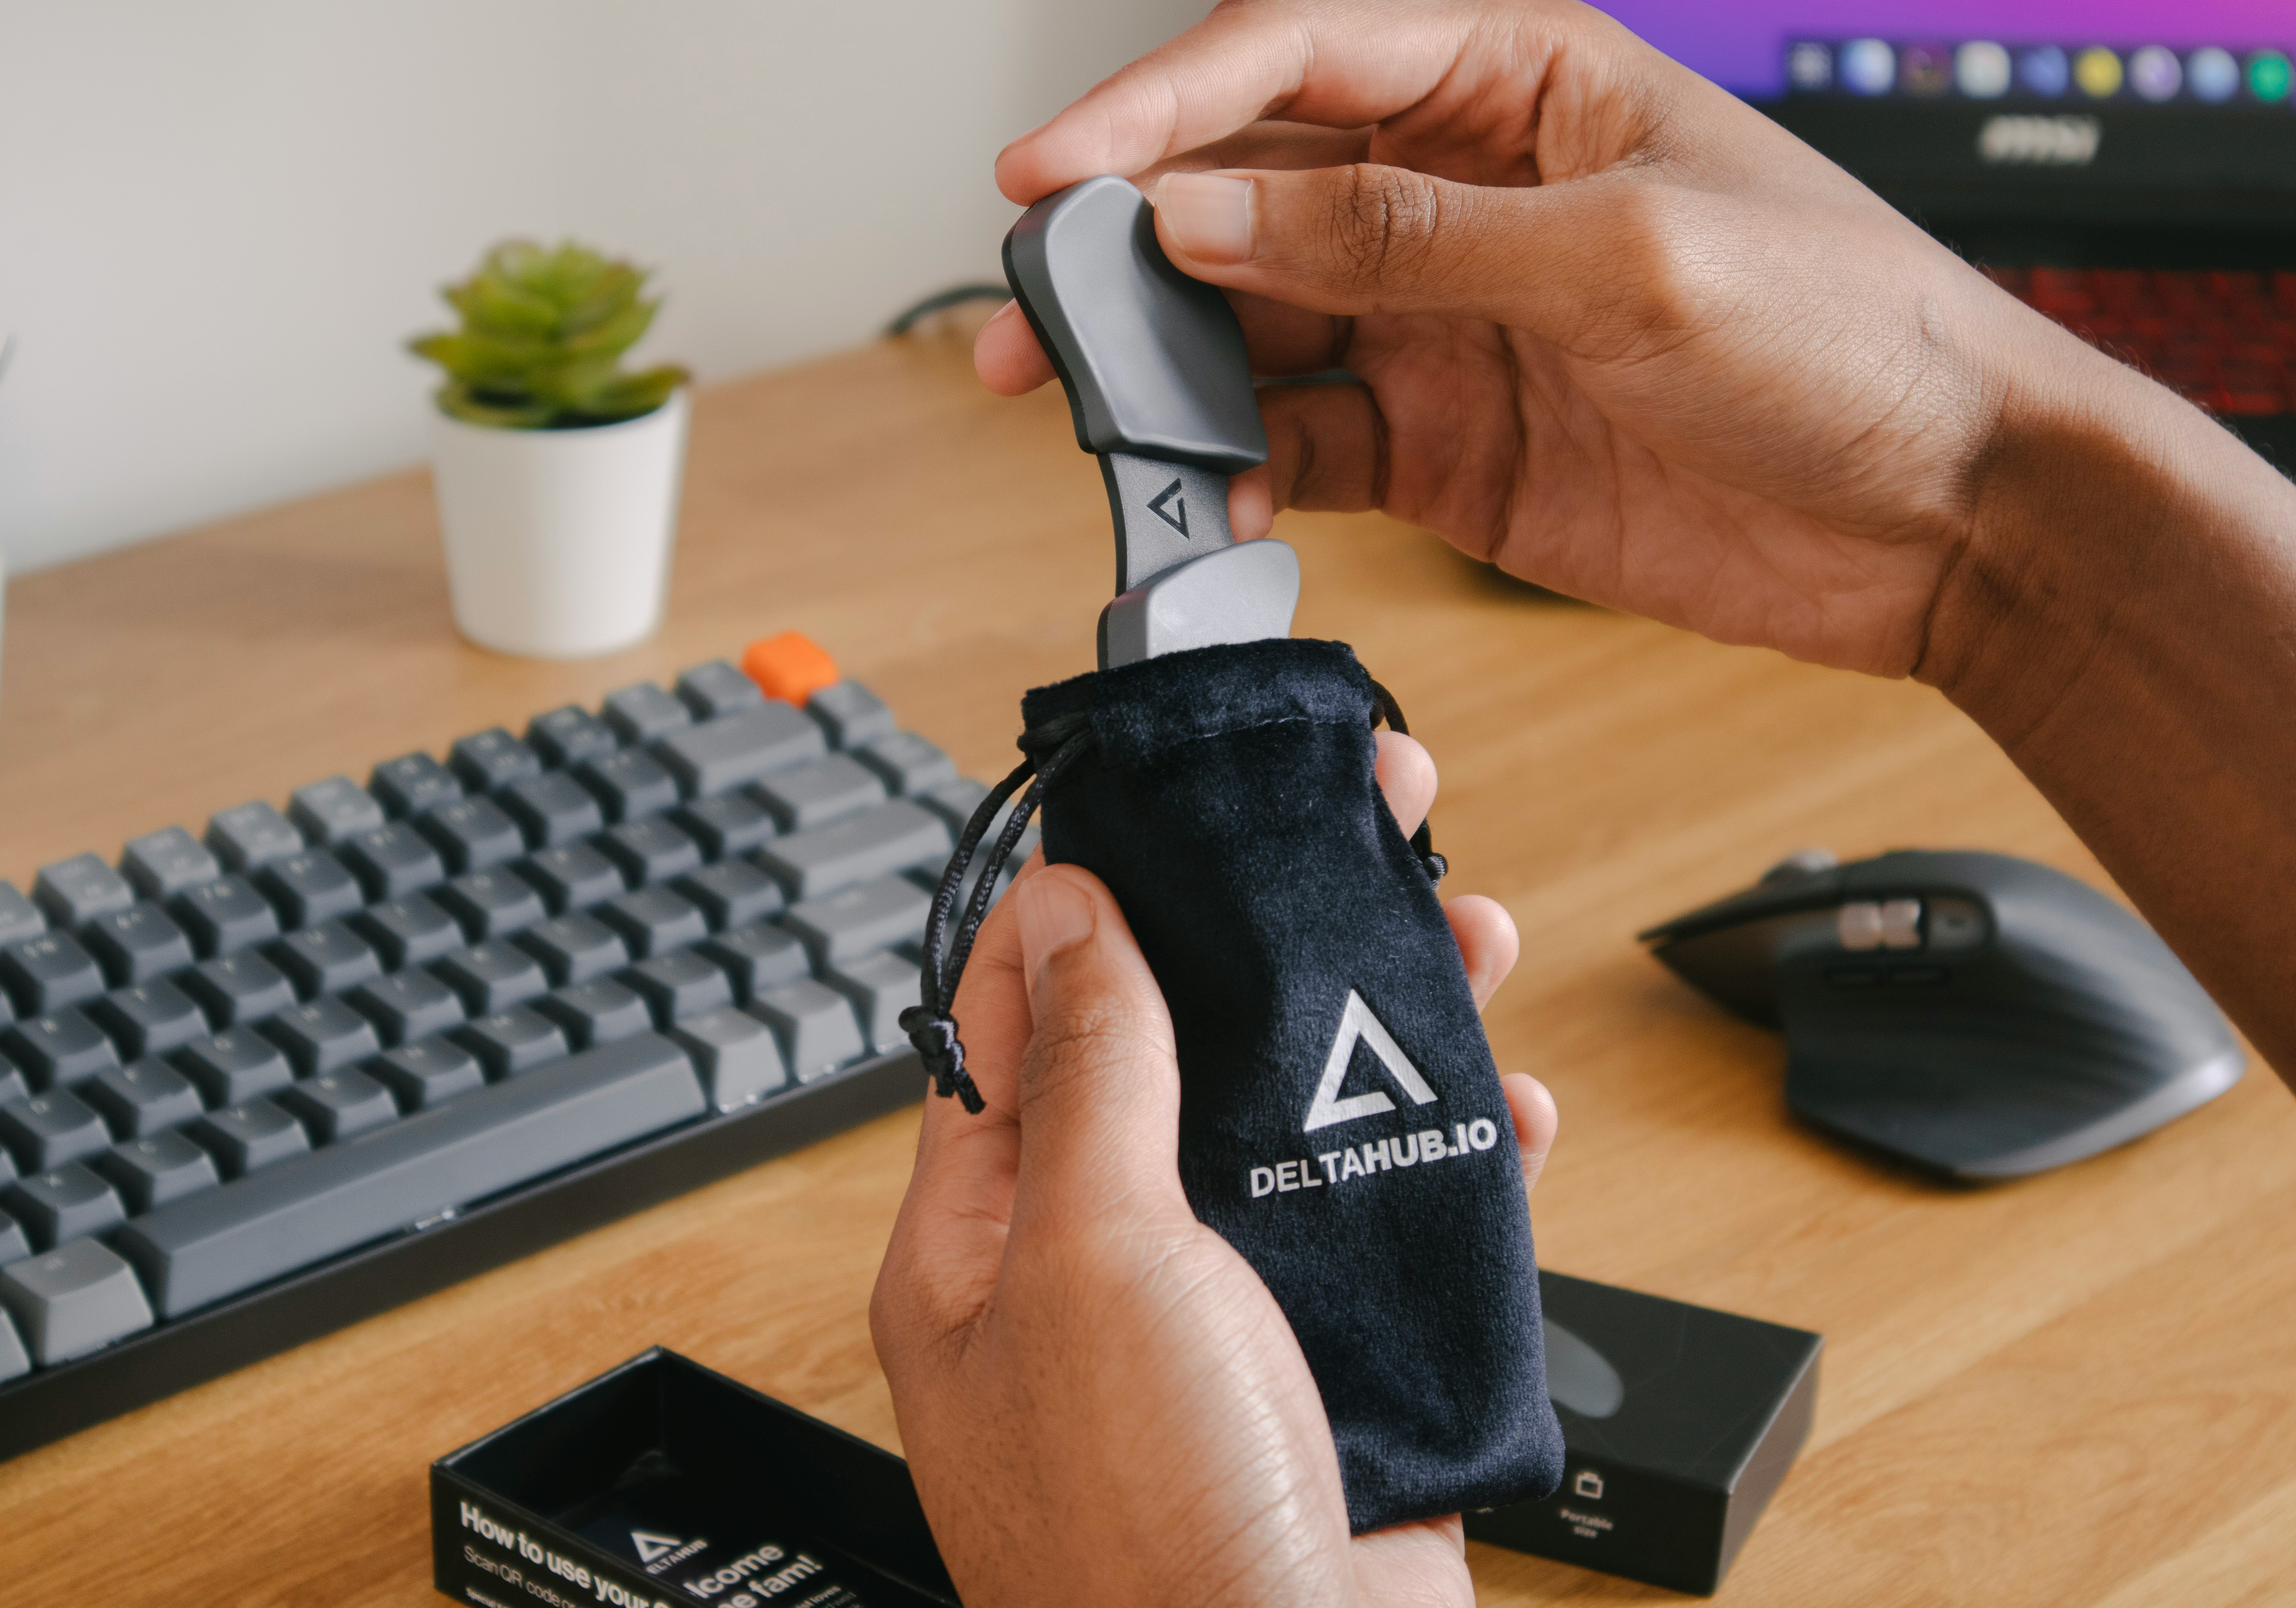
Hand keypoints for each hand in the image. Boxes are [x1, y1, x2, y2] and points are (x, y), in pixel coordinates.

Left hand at [870, 734, 1554, 1607]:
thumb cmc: (1149, 1530)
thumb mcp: (1092, 1256)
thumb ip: (1087, 1075)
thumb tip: (1060, 913)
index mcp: (981, 1242)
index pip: (1013, 1023)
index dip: (1082, 906)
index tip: (1156, 809)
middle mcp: (1092, 1270)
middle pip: (1176, 1053)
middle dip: (1263, 941)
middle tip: (1361, 829)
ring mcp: (1216, 1317)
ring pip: (1292, 1125)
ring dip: (1378, 1027)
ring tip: (1467, 933)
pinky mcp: (1330, 1366)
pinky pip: (1385, 1227)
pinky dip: (1451, 1156)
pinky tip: (1508, 1104)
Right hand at [974, 0, 2154, 677]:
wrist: (1946, 514)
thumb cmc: (1846, 332)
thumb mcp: (1622, 257)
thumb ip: (1406, 239)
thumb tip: (1213, 214)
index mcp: (1516, 88)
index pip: (1294, 62)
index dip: (1157, 112)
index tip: (1050, 177)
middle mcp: (1461, 200)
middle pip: (1247, 200)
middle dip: (1130, 252)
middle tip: (1032, 316)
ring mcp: (1446, 330)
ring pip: (1257, 330)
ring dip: (1172, 371)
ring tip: (1101, 415)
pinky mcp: (1448, 450)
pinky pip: (1309, 447)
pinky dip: (1249, 472)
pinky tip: (1217, 493)